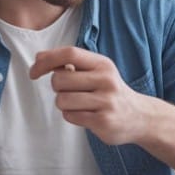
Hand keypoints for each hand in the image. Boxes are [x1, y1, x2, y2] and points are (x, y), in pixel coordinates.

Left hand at [30, 47, 148, 145]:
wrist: (140, 116)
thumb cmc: (110, 92)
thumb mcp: (97, 71)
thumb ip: (70, 64)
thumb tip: (39, 58)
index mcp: (102, 64)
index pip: (69, 53)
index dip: (46, 60)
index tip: (34, 71)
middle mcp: (106, 80)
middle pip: (59, 80)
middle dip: (56, 88)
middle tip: (70, 92)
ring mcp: (106, 101)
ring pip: (62, 100)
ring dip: (63, 104)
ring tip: (79, 105)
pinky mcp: (103, 121)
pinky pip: (70, 116)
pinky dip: (71, 116)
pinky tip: (85, 115)